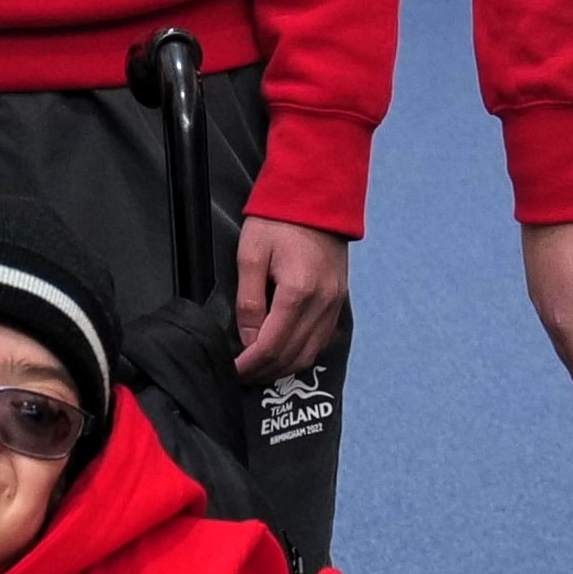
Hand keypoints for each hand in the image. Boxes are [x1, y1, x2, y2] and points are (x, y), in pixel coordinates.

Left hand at [234, 218, 351, 376]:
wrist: (316, 199)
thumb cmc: (278, 222)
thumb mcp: (251, 255)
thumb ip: (249, 300)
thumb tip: (248, 338)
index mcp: (298, 291)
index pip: (272, 344)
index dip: (251, 364)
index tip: (233, 370)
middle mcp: (322, 303)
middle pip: (292, 355)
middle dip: (264, 371)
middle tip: (242, 374)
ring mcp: (334, 304)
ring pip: (310, 354)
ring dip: (284, 368)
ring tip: (260, 370)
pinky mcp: (339, 302)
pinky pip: (321, 341)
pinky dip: (301, 355)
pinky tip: (284, 355)